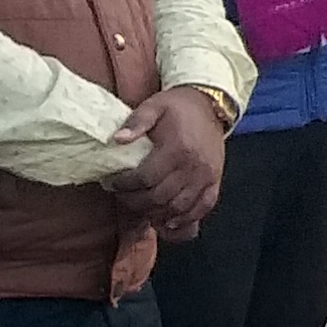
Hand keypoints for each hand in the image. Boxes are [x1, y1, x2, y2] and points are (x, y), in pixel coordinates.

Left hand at [106, 88, 229, 236]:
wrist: (210, 105)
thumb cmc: (177, 107)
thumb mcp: (154, 106)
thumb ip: (136, 122)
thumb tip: (117, 139)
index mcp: (176, 149)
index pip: (145, 178)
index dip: (124, 185)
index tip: (111, 182)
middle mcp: (193, 166)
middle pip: (159, 197)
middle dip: (134, 201)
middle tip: (121, 195)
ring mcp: (206, 176)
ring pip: (178, 207)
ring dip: (156, 213)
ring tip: (140, 206)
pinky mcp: (215, 181)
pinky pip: (202, 207)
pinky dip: (185, 219)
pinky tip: (168, 221)